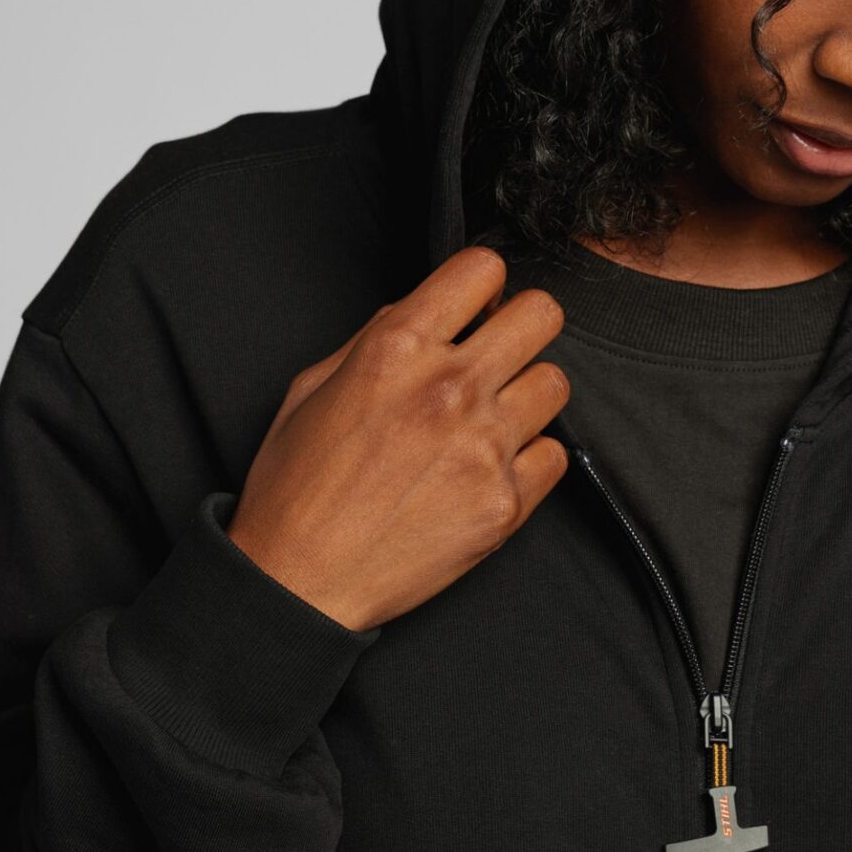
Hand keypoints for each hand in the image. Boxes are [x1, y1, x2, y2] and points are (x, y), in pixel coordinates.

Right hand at [226, 246, 570, 631]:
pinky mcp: (505, 503)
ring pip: (556, 382)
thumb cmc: (296, 486)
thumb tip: (426, 309)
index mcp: (396, 349)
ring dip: (527, 392)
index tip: (475, 305)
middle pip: (542, 315)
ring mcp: (484, 448)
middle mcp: (449, 389)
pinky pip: (555, 454)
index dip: (481, 283)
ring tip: (493, 416)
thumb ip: (376, 336)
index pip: (482, 269)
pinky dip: (530, 457)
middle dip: (522, 325)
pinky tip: (492, 466)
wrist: (297, 583)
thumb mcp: (313, 385)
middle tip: (500, 351)